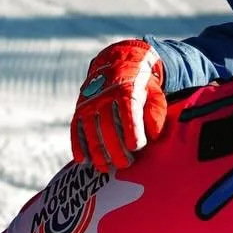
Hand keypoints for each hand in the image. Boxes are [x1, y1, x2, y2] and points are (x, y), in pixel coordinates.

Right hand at [70, 40, 165, 172]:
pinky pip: (76, 130)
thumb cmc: (142, 88)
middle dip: (115, 148)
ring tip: (106, 168)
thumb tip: (152, 135)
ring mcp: (90, 103)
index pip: (128, 111)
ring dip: (97, 152)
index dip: (131, 130)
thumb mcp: (154, 95)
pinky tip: (82, 161)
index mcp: (127, 90)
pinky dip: (78, 146)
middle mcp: (105, 96)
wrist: (117, 65)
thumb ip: (156, 115)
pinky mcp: (80, 110)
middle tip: (124, 165)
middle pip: (108, 125)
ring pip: (91, 130)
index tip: (136, 147)